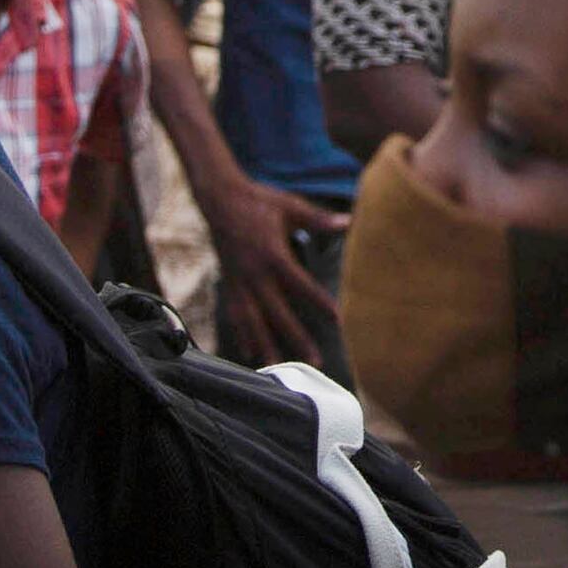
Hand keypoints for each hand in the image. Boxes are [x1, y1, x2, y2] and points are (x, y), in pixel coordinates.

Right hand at [200, 168, 334, 363]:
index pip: (300, 284)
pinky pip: (235, 314)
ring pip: (252, 321)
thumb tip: (348, 222)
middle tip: (314, 361)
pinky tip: (251, 353)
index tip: (337, 318)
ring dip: (266, 345)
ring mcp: (238, 281)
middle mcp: (254, 274)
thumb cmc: (259, 202)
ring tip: (278, 368)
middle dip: (296, 337)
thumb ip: (318, 219)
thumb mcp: (290, 206)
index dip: (318, 301)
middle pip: (277, 313)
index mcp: (272, 254)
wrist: (219, 199)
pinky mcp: (228, 283)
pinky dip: (243, 334)